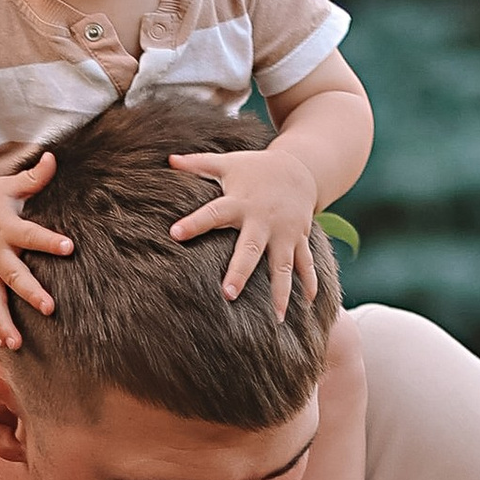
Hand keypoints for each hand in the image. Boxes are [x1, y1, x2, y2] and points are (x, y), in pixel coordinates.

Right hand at [0, 151, 74, 347]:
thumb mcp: (6, 186)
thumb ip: (34, 178)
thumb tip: (55, 157)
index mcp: (5, 228)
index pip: (30, 235)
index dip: (49, 241)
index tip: (68, 246)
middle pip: (13, 275)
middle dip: (30, 292)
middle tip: (49, 307)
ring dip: (4, 322)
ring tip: (16, 343)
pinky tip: (5, 344)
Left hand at [167, 133, 324, 315]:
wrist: (301, 167)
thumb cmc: (255, 168)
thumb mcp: (227, 162)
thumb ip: (197, 164)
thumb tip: (168, 159)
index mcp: (240, 203)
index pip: (213, 213)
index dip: (194, 222)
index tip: (175, 233)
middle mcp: (264, 221)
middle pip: (251, 249)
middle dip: (241, 272)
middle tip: (228, 295)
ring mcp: (286, 233)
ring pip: (284, 266)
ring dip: (281, 292)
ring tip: (276, 319)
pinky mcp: (300, 240)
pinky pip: (307, 264)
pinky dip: (310, 284)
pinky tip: (309, 306)